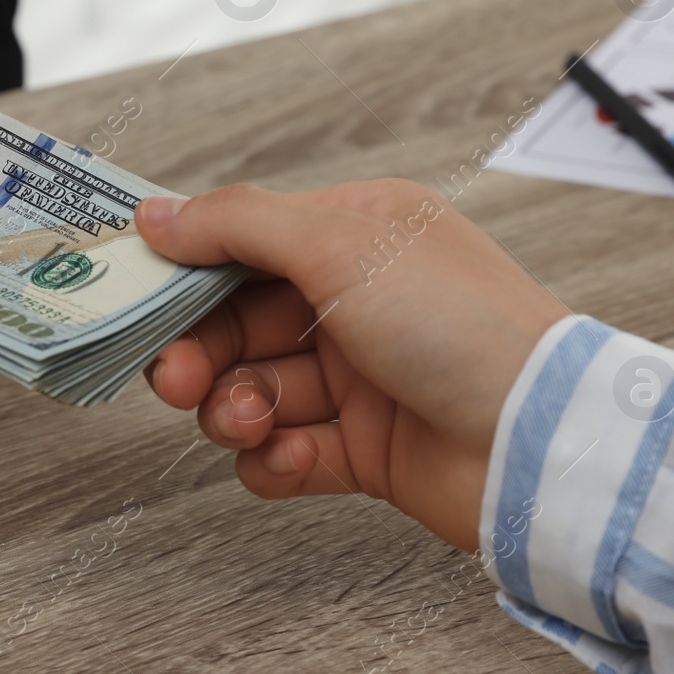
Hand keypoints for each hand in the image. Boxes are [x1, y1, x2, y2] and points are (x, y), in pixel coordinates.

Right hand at [135, 180, 566, 550]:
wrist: (542, 443)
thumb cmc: (463, 326)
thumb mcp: (340, 246)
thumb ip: (238, 224)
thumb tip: (158, 212)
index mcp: (356, 235)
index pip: (245, 242)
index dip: (187, 268)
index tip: (131, 291)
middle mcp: (356, 300)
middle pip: (237, 322)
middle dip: (198, 352)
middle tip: (173, 378)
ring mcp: (361, 376)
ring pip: (253, 389)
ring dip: (235, 409)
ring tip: (248, 420)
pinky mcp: (365, 448)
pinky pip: (285, 452)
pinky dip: (273, 460)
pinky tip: (289, 456)